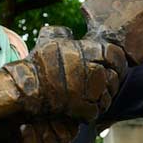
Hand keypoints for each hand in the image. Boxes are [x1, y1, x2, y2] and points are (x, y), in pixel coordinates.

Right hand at [5, 26, 125, 122]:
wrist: (26, 90)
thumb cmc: (37, 65)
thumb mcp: (49, 41)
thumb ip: (62, 34)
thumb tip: (69, 33)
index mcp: (86, 50)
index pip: (114, 53)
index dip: (116, 60)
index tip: (112, 65)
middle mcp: (92, 70)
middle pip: (114, 76)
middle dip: (110, 79)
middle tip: (102, 82)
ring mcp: (90, 91)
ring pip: (108, 94)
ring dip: (102, 95)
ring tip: (91, 94)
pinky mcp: (86, 108)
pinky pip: (98, 109)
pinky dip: (92, 109)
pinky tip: (83, 105)